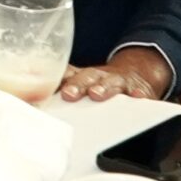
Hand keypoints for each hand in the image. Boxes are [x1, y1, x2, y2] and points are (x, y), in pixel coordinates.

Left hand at [56, 46, 172, 102]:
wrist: (136, 74)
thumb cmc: (102, 85)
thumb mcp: (85, 84)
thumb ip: (66, 93)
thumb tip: (41, 106)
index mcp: (82, 76)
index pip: (67, 75)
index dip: (57, 82)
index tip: (45, 90)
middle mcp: (99, 76)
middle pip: (86, 78)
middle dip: (77, 85)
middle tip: (69, 94)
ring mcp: (119, 82)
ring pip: (110, 83)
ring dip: (103, 88)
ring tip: (96, 94)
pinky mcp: (139, 90)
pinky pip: (140, 92)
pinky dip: (139, 94)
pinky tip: (137, 97)